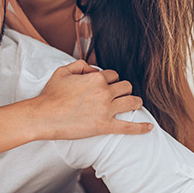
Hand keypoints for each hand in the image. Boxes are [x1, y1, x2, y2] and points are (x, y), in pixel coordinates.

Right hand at [31, 60, 152, 139]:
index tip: (107, 83)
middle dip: (124, 88)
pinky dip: (141, 127)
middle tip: (119, 93)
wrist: (44, 116)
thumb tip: (92, 68)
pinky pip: (128, 127)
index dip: (111, 78)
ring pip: (132, 102)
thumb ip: (80, 65)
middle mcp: (104, 92)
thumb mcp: (63, 71)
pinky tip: (149, 127)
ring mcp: (106, 109)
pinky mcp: (105, 126)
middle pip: (126, 86)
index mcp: (96, 78)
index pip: (113, 74)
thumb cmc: (51, 94)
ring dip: (135, 101)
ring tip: (135, 103)